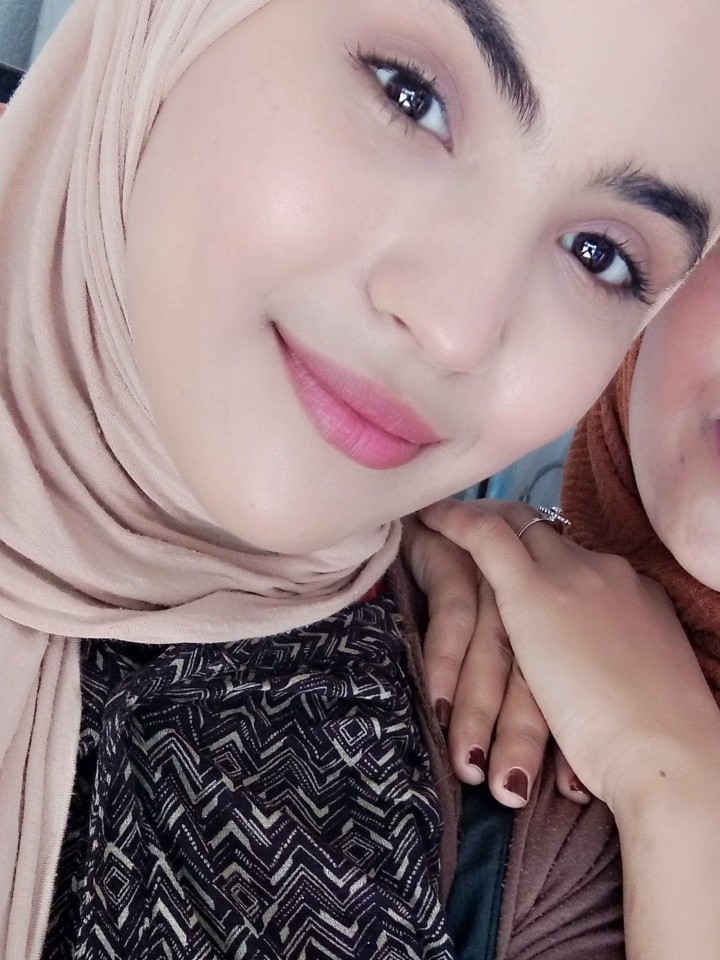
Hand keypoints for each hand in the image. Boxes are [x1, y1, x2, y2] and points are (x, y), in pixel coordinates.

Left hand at [420, 498, 719, 815]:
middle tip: (474, 525)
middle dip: (511, 531)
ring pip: (517, 532)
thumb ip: (616, 669)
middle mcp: (607, 574)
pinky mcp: (533, 592)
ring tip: (443, 516)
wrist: (667, 754)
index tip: (524, 563)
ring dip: (478, 523)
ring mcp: (571, 578)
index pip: (585, 565)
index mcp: (637, 596)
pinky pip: (487, 539)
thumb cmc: (659, 745)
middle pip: (548, 538)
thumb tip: (597, 685)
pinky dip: (456, 524)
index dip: (551, 560)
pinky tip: (429, 517)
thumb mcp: (640, 689)